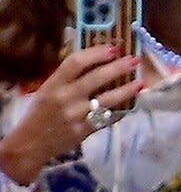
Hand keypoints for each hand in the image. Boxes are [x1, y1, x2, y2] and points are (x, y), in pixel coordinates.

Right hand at [0, 44, 143, 183]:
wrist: (31, 143)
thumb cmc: (41, 112)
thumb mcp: (48, 89)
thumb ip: (68, 78)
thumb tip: (96, 61)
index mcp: (54, 83)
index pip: (76, 62)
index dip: (96, 53)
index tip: (113, 48)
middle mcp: (65, 97)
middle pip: (96, 78)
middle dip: (118, 67)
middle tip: (134, 60)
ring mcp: (76, 116)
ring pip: (107, 100)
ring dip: (126, 90)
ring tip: (139, 83)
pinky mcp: (84, 131)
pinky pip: (107, 118)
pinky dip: (120, 110)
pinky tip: (130, 104)